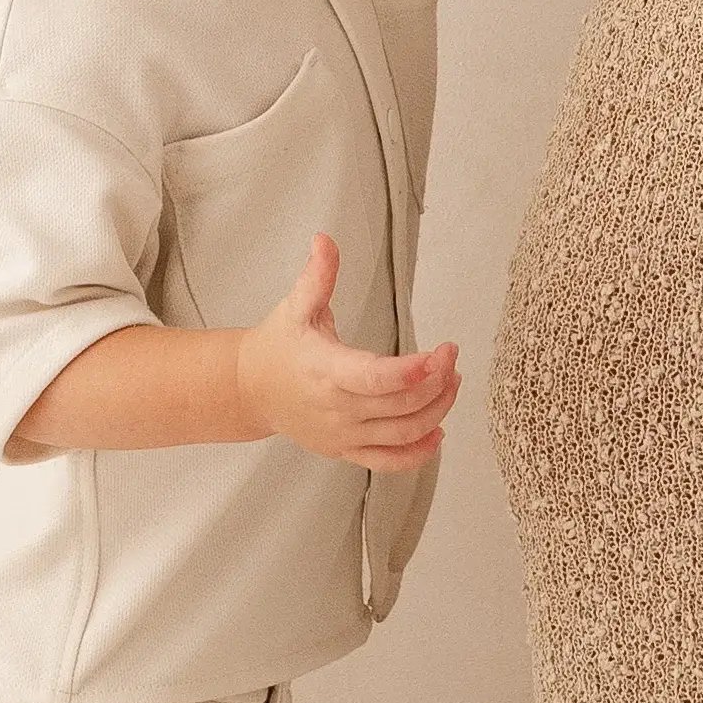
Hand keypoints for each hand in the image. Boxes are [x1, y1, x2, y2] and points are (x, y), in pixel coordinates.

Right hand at [236, 234, 460, 466]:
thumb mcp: (295, 307)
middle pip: (400, 406)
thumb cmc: (277, 347)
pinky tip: (437, 431)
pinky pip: (388, 462)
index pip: (377, 378)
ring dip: (436, 411)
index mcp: (326, 371)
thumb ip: (317, 276)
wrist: (250, 390)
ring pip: (402, 434)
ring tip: (452, 383)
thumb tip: (325, 240)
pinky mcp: (345, 451)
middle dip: (437, 383)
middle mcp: (337, 409)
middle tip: (452, 357)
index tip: (442, 353)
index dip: (414, 371)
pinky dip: (418, 453)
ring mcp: (342, 435)